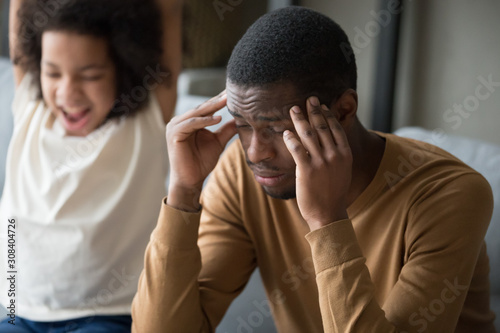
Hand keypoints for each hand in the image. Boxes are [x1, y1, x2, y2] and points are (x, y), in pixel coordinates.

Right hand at [166, 91, 236, 210]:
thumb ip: (227, 129)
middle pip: (202, 108)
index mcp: (189, 121)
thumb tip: (240, 119)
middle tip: (232, 92)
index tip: (234, 94)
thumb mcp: (218, 142)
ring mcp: (175, 126)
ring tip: (227, 101)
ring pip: (196, 113)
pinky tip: (218, 118)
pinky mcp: (174, 134)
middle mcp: (180, 121)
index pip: (206, 108)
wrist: (191, 180)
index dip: (220, 100)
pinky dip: (204, 121)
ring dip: (212, 107)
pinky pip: (191, 124)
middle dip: (217, 100)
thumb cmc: (202, 162)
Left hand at [283, 96, 351, 230]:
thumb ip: (338, 154)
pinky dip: (290, 139)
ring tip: (293, 109)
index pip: (336, 128)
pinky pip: (297, 149)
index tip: (321, 105)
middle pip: (322, 127)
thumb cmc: (334, 193)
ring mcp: (321, 162)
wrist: (328, 213)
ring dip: (300, 119)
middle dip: (314, 111)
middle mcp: (334, 155)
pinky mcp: (307, 170)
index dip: (327, 114)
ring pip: (308, 134)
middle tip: (308, 99)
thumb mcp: (343, 170)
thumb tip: (331, 140)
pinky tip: (285, 132)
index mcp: (345, 154)